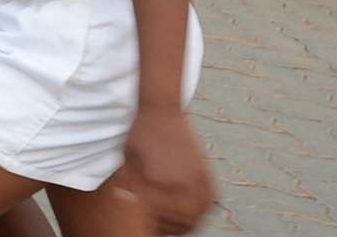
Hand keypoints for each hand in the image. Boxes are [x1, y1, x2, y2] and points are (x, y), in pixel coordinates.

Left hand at [116, 108, 213, 232]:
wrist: (162, 111)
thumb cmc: (140, 135)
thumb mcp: (128, 161)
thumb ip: (131, 186)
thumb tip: (131, 204)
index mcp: (158, 182)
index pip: (158, 216)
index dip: (152, 223)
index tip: (146, 222)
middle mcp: (181, 182)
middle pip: (181, 221)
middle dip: (170, 227)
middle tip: (160, 227)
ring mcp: (197, 178)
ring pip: (198, 215)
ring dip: (186, 223)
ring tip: (175, 223)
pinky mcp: (206, 173)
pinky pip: (208, 202)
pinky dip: (200, 211)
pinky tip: (189, 212)